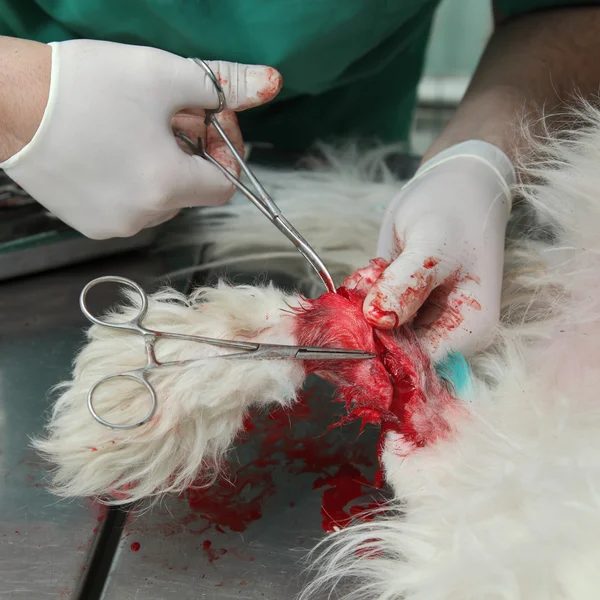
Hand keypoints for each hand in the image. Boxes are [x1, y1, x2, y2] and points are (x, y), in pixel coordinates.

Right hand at [0, 38, 281, 237]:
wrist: (8, 102)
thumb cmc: (85, 84)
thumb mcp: (164, 75)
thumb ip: (224, 85)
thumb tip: (271, 84)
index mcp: (167, 184)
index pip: (227, 184)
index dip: (226, 152)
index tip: (209, 120)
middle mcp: (145, 216)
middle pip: (194, 189)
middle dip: (194, 152)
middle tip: (171, 113)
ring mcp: (116, 225)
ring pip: (164, 198)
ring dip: (164, 166)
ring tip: (138, 128)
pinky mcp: (92, 226)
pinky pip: (133, 206)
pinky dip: (136, 181)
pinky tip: (115, 149)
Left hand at [362, 141, 514, 358]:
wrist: (453, 186)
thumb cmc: (454, 211)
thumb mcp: (431, 246)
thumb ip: (406, 285)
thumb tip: (378, 320)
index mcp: (468, 331)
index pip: (418, 364)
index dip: (383, 350)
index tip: (357, 323)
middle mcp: (445, 334)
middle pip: (394, 353)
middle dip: (368, 322)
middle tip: (368, 282)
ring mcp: (421, 322)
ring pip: (376, 333)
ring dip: (362, 304)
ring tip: (378, 268)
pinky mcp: (401, 307)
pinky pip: (369, 314)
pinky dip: (362, 294)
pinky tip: (374, 268)